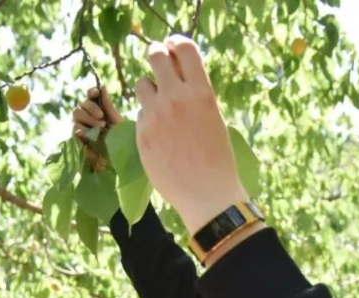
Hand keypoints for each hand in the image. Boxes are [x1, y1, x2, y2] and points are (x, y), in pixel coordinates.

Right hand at [72, 86, 123, 138]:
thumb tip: (102, 86)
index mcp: (98, 107)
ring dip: (89, 119)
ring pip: (76, 113)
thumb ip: (107, 104)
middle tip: (102, 117)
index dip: (92, 92)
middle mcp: (87, 114)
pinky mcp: (77, 136)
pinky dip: (84, 129)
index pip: (90, 95)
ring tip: (101, 127)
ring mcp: (81, 124)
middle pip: (82, 103)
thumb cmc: (119, 137)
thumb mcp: (115, 119)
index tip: (97, 93)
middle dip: (92, 108)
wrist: (117, 154)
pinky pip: (75, 127)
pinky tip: (92, 134)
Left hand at [134, 36, 247, 234]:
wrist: (207, 193)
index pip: (184, 48)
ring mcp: (156, 116)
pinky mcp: (142, 134)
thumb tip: (178, 78)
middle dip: (156, 55)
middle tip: (158, 61)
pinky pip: (140, 115)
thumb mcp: (213, 117)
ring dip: (150, 90)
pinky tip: (161, 138)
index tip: (173, 46)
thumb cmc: (217, 157)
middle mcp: (176, 98)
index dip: (176, 43)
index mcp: (201, 92)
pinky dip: (148, 120)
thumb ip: (194, 95)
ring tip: (160, 106)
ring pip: (142, 84)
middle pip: (156, 56)